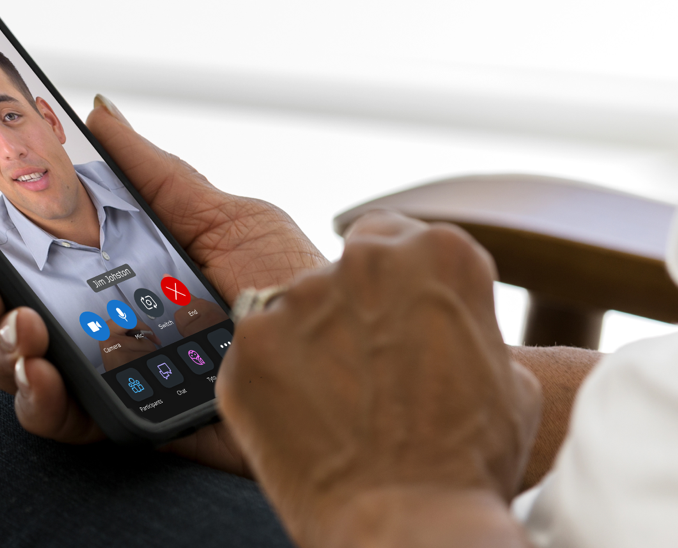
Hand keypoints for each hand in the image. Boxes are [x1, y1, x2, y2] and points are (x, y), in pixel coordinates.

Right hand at [0, 94, 328, 474]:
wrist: (338, 365)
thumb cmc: (292, 288)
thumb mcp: (224, 217)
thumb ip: (153, 173)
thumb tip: (96, 109)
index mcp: (117, 260)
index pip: (30, 236)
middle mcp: (99, 313)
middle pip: (6, 299)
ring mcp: (103, 367)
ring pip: (13, 356)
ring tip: (27, 326)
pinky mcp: (115, 420)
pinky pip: (49, 415)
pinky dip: (31, 395)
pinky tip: (42, 374)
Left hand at [216, 211, 541, 546]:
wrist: (410, 523)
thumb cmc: (468, 460)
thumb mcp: (507, 375)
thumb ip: (462, 323)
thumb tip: (440, 321)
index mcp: (437, 254)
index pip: (390, 237)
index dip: (385, 282)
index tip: (383, 313)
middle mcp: (363, 261)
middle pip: (340, 272)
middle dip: (347, 312)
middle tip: (361, 371)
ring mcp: (298, 297)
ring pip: (294, 309)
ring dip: (307, 345)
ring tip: (332, 407)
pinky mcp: (249, 342)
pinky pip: (255, 350)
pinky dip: (269, 379)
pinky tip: (297, 419)